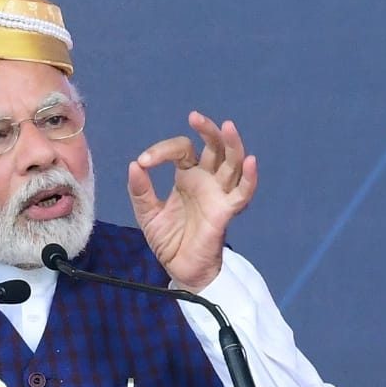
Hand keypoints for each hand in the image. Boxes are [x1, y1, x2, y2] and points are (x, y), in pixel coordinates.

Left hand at [127, 111, 257, 290]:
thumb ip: (141, 191)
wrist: (180, 269)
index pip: (181, 150)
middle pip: (214, 147)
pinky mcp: (226, 211)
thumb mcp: (147, 214)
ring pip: (233, 162)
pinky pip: (243, 192)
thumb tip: (134, 165)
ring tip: (227, 125)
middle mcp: (206, 180)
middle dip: (207, 130)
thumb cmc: (169, 240)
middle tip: (195, 117)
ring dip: (232, 143)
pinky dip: (250, 177)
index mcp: (187, 176)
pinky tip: (250, 161)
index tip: (144, 162)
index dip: (162, 151)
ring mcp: (218, 193)